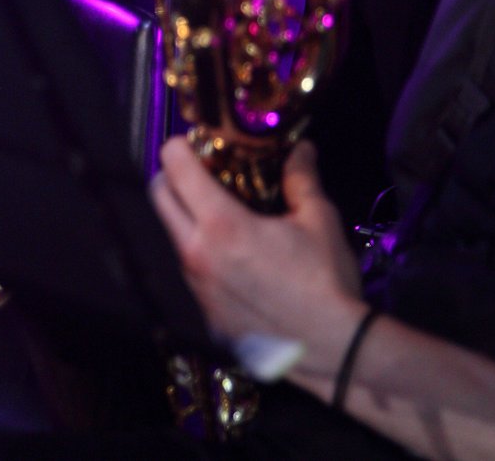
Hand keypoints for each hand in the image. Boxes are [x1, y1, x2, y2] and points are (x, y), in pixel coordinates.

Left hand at [150, 140, 363, 372]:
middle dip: (173, 177)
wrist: (335, 350)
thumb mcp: (319, 221)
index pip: (174, 168)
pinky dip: (204, 256)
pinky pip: (192, 272)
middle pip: (159, 196)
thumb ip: (301, 180)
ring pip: (173, 236)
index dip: (179, 147)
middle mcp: (197, 253)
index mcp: (221, 224)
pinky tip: (235, 260)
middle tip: (200, 173)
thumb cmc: (326, 282)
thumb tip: (301, 149)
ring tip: (222, 217)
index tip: (193, 144)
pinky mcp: (205, 312)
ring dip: (187, 219)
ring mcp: (196, 286)